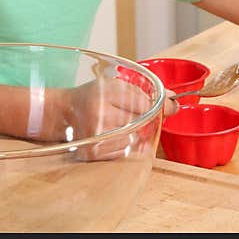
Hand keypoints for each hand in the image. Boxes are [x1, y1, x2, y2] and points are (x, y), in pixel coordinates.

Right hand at [57, 65, 172, 160]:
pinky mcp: (94, 152)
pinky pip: (124, 152)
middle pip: (142, 122)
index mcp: (105, 92)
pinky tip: (114, 136)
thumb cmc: (91, 97)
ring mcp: (97, 135)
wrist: (63, 112)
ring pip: (135, 139)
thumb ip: (144, 92)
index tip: (159, 107)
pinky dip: (124, 145)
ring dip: (134, 134)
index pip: (145, 104)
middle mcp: (99, 113)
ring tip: (119, 125)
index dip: (154, 107)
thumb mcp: (115, 86)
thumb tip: (174, 101)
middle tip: (132, 115)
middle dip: (144, 120)